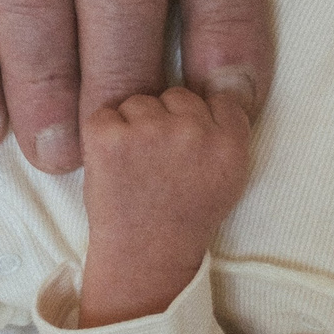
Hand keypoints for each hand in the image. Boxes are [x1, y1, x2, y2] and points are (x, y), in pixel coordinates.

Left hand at [76, 82, 256, 326]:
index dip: (199, 118)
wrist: (145, 258)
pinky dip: (102, 136)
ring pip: (139, 101)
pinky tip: (114, 166)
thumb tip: (216, 75)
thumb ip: (226, 130)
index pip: (217, 95)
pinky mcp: (108, 137)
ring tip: (137, 169)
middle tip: (159, 163)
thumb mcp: (229, 177)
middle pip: (176, 94)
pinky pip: (103, 114)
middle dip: (166, 120)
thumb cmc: (185, 217)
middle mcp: (194, 131)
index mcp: (230, 141)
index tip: (189, 145)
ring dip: (133, 126)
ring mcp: (150, 131)